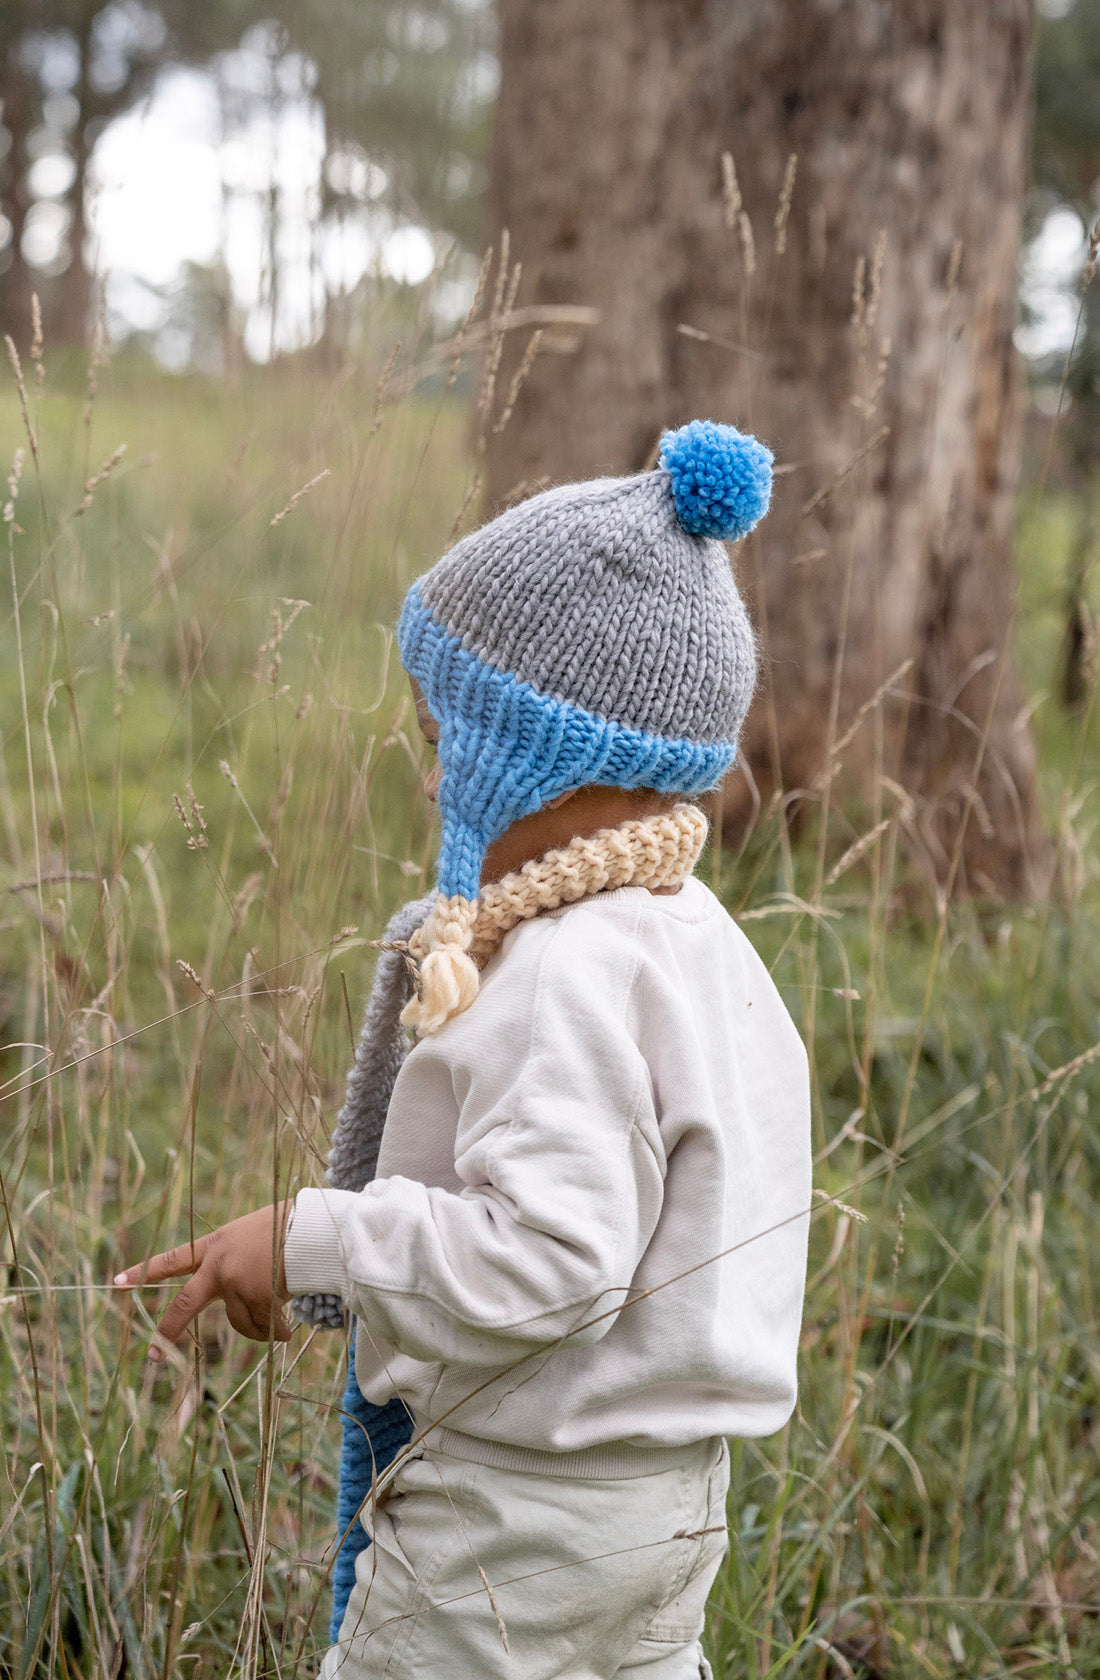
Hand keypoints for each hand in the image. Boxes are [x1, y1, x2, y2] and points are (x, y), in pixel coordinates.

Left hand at [115, 1204, 293, 1360]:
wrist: (311, 1230)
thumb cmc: (289, 1228)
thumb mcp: (252, 1236)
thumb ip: (236, 1259)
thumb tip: (241, 1297)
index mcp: (215, 1245)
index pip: (173, 1259)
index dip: (145, 1271)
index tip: (118, 1282)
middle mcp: (218, 1265)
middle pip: (184, 1305)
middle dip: (167, 1331)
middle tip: (152, 1356)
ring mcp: (235, 1283)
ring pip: (237, 1323)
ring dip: (258, 1327)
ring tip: (278, 1327)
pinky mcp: (254, 1298)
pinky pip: (262, 1327)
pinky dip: (275, 1332)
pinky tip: (286, 1331)